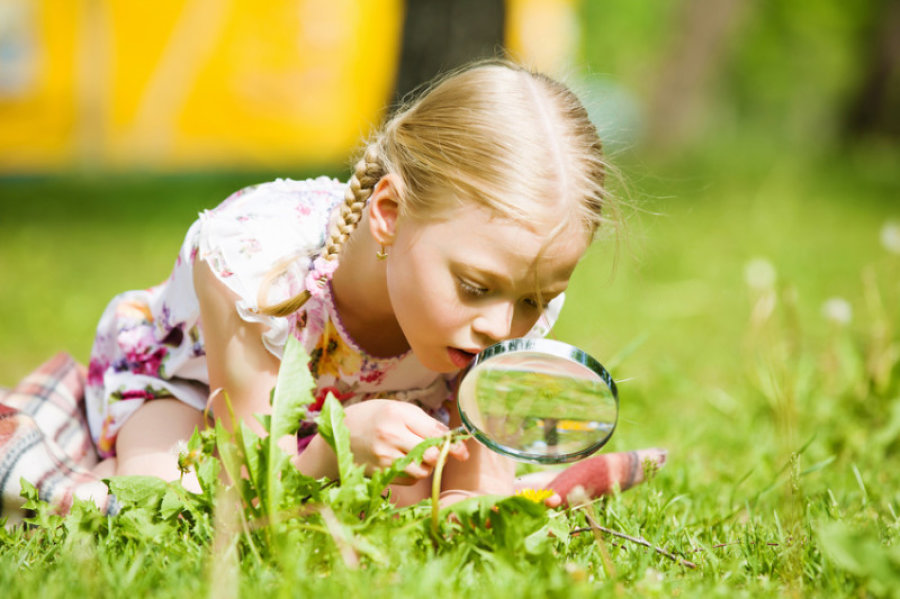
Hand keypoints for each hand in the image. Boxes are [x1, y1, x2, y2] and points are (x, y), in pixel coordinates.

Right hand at [343, 400, 468, 482]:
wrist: (339, 433)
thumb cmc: (374, 417)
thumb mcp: (399, 409)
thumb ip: (426, 423)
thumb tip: (453, 439)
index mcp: (397, 414)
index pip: (435, 434)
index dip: (453, 445)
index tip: (462, 452)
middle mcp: (390, 436)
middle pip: (431, 455)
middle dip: (440, 456)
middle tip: (438, 452)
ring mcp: (382, 457)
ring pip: (421, 471)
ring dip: (426, 466)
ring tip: (418, 456)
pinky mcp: (378, 473)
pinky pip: (408, 480)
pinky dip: (413, 474)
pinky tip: (404, 462)